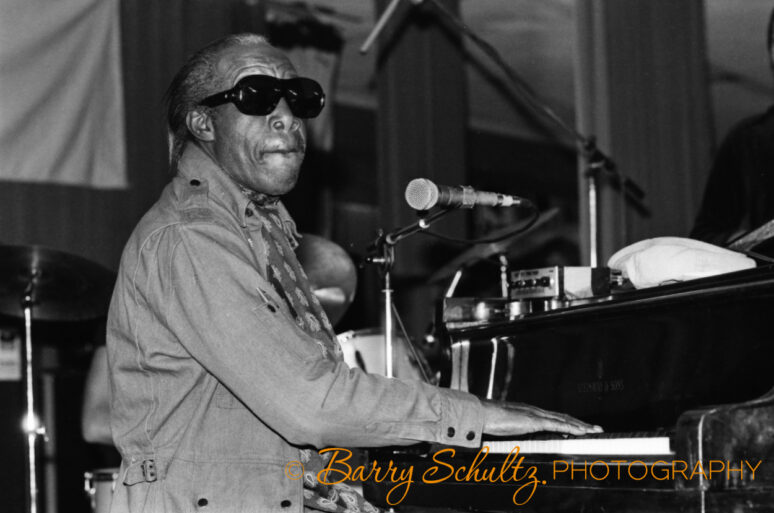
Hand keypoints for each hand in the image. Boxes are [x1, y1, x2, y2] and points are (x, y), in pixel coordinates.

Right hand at [481, 399, 602, 436]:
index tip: (581, 428)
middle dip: (581, 424)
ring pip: (564, 420)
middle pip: (564, 417)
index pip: (554, 417)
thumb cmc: (489, 420)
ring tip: (594, 431)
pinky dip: (571, 428)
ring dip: (581, 426)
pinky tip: (581, 432)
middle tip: (596, 429)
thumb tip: (519, 436)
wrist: (481, 413)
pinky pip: (557, 424)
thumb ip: (516, 430)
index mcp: (529, 412)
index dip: (569, 422)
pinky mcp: (533, 420)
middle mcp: (535, 411)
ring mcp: (535, 414)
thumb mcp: (506, 427)